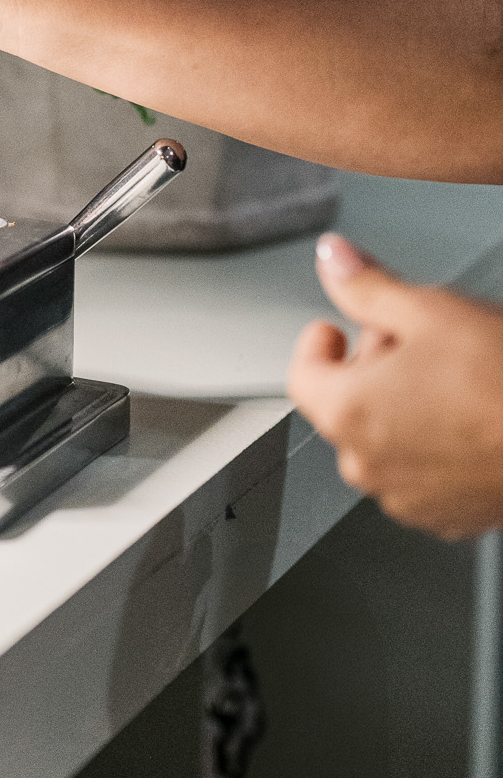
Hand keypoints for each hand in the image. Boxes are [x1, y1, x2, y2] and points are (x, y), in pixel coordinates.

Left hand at [287, 231, 502, 537]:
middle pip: (346, 405)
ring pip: (386, 440)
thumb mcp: (430, 309)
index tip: (338, 326)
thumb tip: (333, 260)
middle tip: (418, 340)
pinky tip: (473, 415)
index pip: (303, 375)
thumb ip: (367, 286)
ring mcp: (410, 498)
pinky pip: (422, 473)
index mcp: (350, 412)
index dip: (321, 344)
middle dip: (374, 367)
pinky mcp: (449, 517)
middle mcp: (370, 465)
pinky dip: (434, 444)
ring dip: (404, 406)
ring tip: (454, 378)